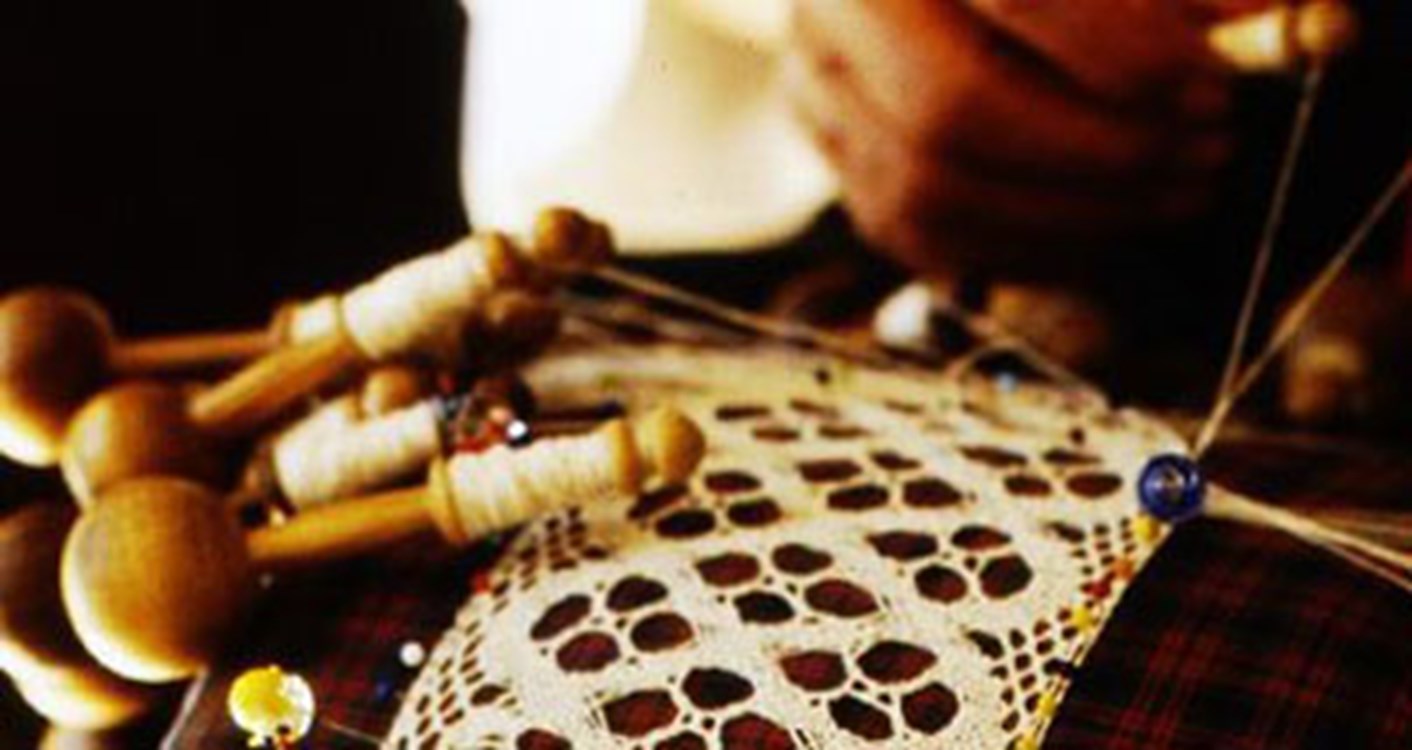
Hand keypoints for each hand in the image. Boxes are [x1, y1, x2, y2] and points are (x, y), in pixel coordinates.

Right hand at [788, 0, 1245, 277]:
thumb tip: (1259, 20)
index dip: (1124, 55)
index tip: (1210, 90)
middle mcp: (837, 10)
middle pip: (951, 111)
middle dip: (1098, 156)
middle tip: (1200, 159)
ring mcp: (815, 88)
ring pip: (926, 192)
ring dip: (1069, 217)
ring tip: (1169, 197)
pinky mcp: (829, 155)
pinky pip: (916, 236)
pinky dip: (1022, 247)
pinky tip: (1102, 229)